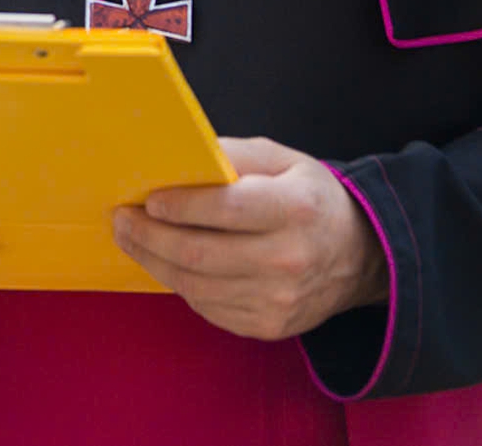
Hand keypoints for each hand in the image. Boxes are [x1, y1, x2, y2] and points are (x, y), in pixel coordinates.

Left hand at [111, 136, 387, 341]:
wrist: (359, 256)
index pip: (227, 209)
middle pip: (201, 253)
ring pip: (196, 285)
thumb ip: (234, 155)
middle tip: (122, 219)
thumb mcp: (284, 160)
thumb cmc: (312, 198)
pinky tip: (166, 262)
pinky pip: (208, 307)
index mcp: (295, 208)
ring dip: (154, 261)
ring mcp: (278, 300)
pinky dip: (180, 283)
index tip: (149, 199)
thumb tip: (180, 157)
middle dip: (150, 236)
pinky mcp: (267, 325)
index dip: (181, 205)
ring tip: (132, 239)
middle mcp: (288, 258)